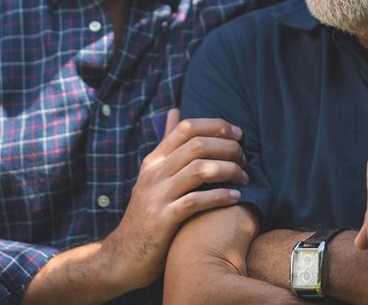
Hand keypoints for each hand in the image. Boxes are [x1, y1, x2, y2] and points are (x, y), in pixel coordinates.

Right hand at [103, 110, 247, 287]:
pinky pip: (195, 201)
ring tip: (244, 177)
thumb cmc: (147, 213)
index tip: (238, 134)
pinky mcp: (163, 220)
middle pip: (197, 145)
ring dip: (228, 170)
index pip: (186, 127)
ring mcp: (157, 196)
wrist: (123, 256)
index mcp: (154, 160)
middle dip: (228, 147)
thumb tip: (175, 110)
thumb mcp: (153, 175)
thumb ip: (167, 144)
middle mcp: (154, 173)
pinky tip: (235, 197)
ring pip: (199, 170)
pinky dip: (219, 196)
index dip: (216, 125)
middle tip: (245, 159)